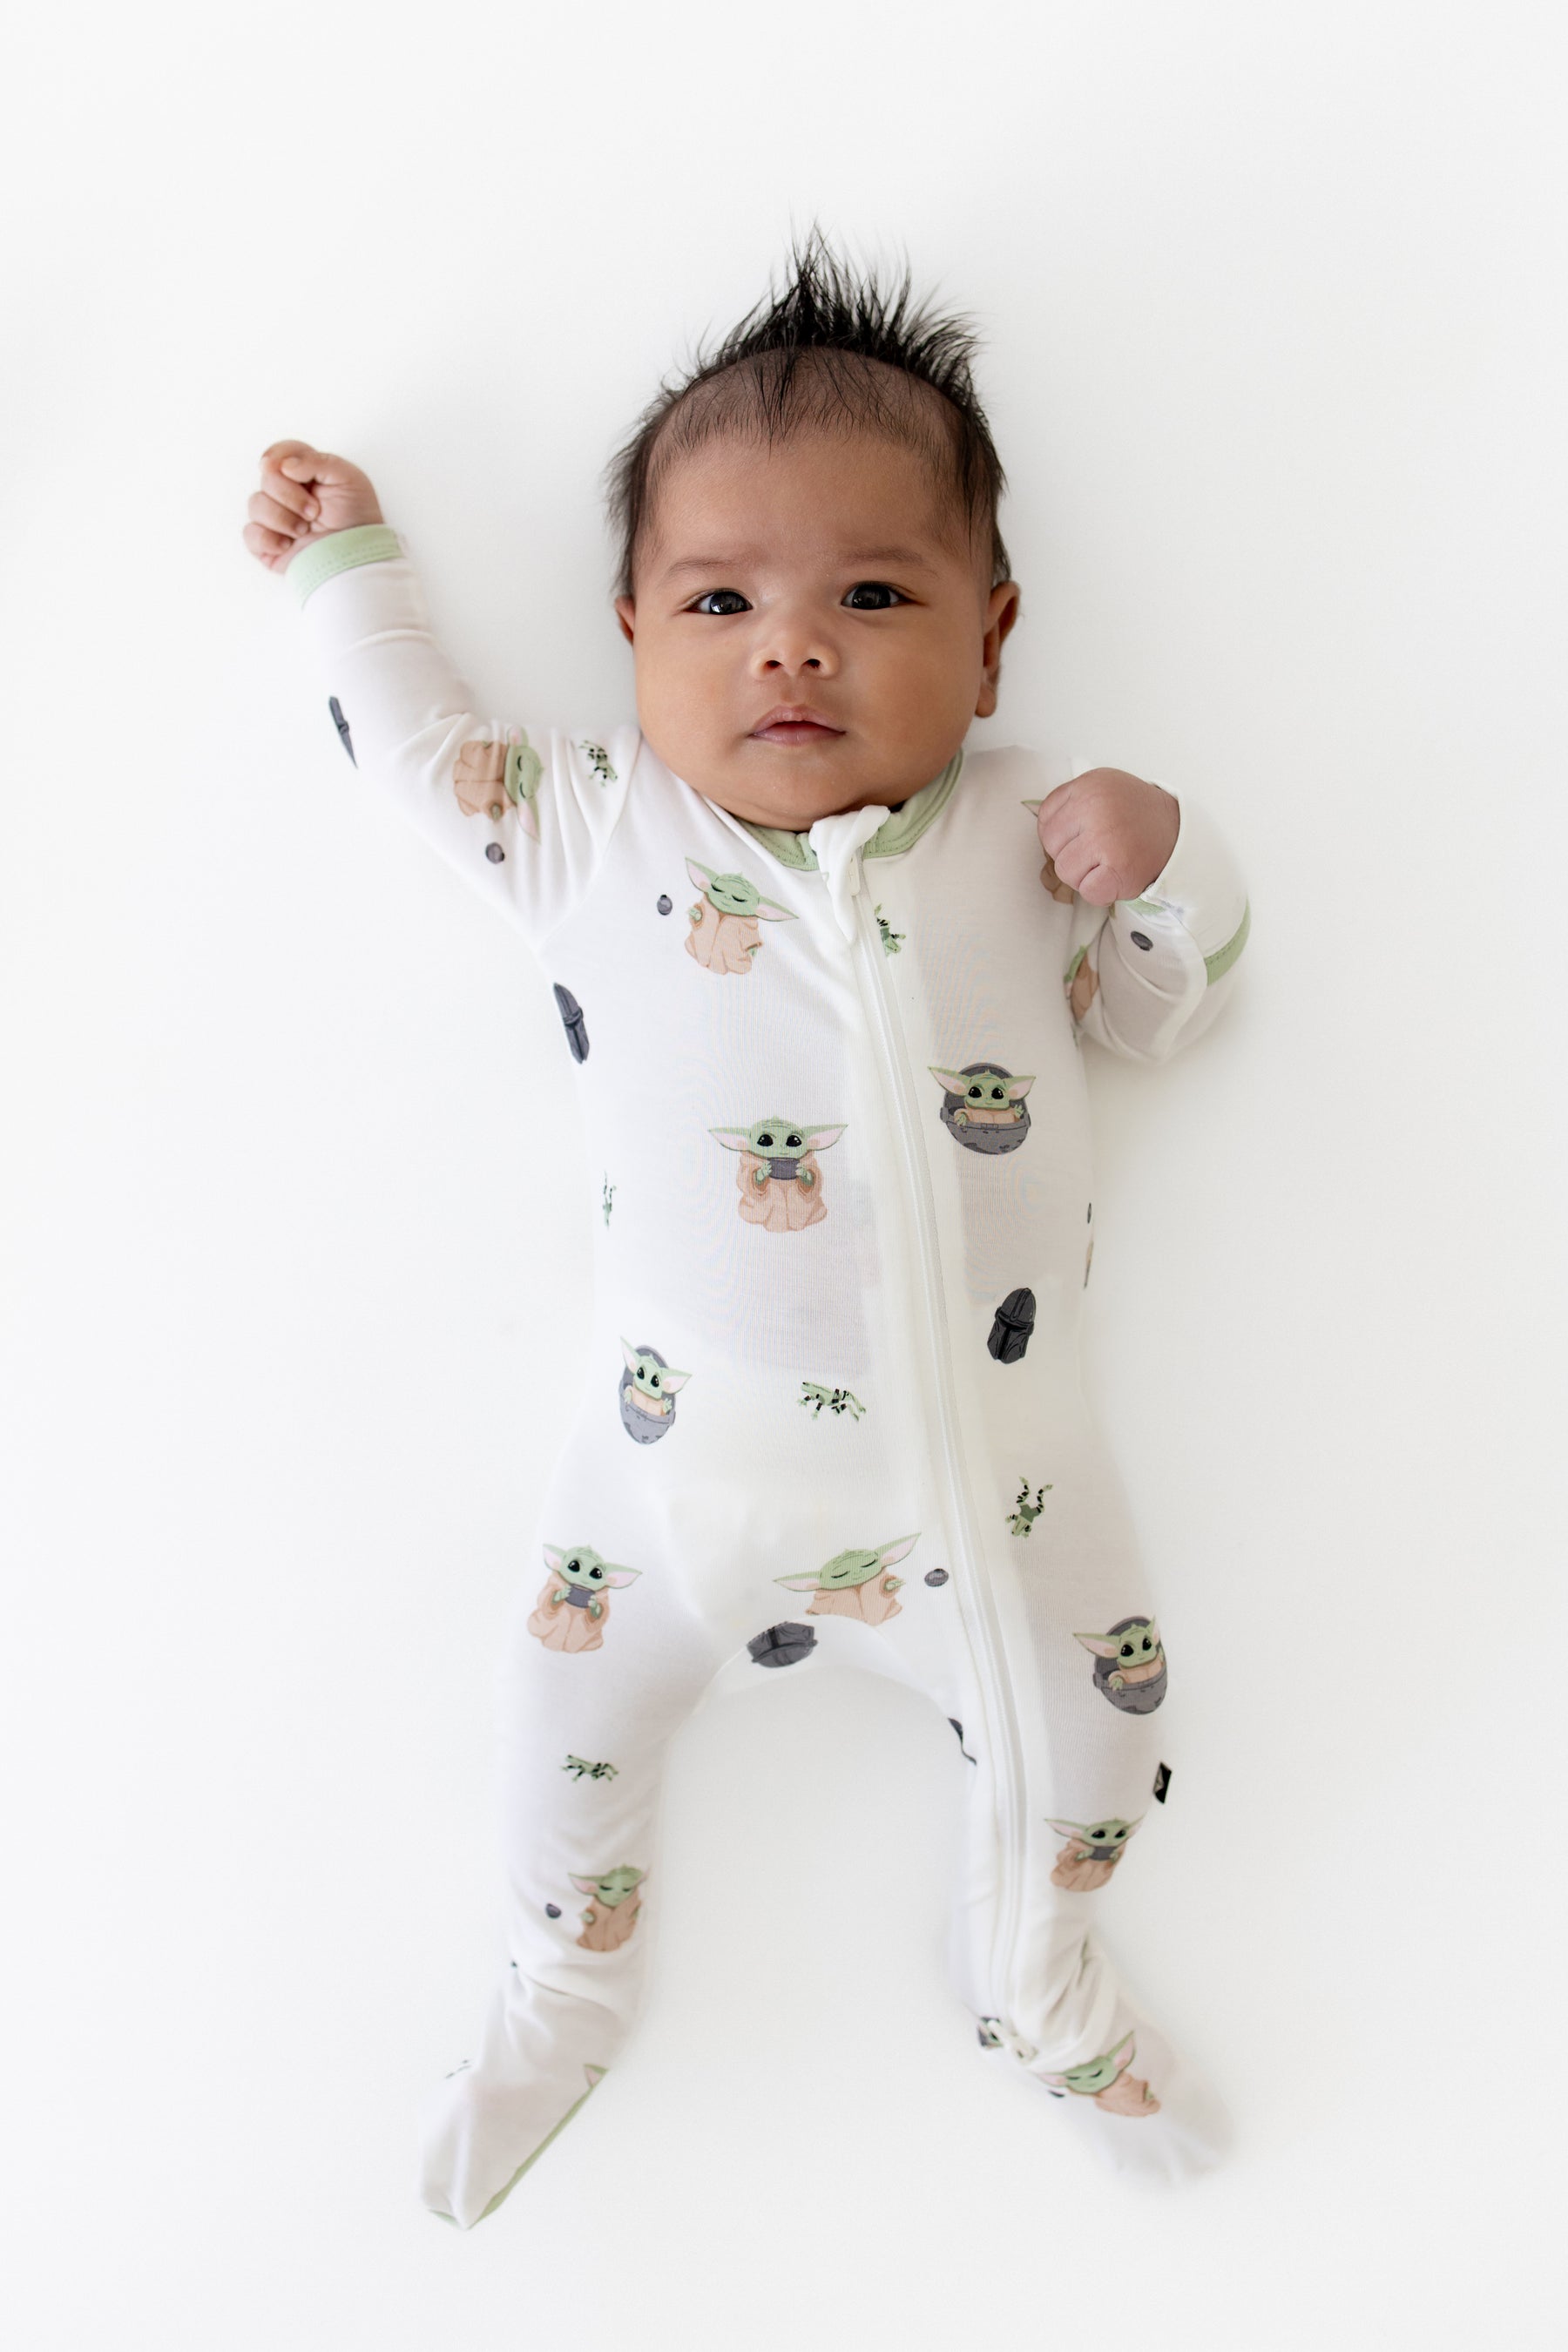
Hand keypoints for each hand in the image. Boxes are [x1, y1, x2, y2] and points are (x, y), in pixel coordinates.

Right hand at [241, 440, 383, 574]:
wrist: (357, 558)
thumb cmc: (357, 519)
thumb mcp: (348, 479)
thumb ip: (316, 461)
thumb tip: (283, 465)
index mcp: (303, 474)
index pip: (278, 454)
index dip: (277, 456)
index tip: (286, 470)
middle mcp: (285, 494)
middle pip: (266, 479)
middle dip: (291, 496)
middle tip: (315, 512)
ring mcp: (275, 519)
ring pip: (255, 504)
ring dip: (283, 518)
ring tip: (305, 531)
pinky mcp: (268, 545)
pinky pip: (250, 534)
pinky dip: (268, 539)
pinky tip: (287, 545)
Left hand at [1034, 768, 1178, 905]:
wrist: (1178, 832)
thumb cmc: (1134, 815)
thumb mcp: (1102, 789)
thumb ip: (1070, 802)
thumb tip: (1042, 829)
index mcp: (1088, 785)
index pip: (1045, 819)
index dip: (1061, 835)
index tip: (1083, 836)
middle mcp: (1095, 807)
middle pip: (1051, 846)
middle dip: (1071, 854)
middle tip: (1099, 851)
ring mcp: (1106, 837)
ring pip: (1065, 871)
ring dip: (1084, 876)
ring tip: (1108, 863)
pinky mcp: (1120, 867)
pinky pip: (1088, 891)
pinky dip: (1101, 892)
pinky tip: (1116, 877)